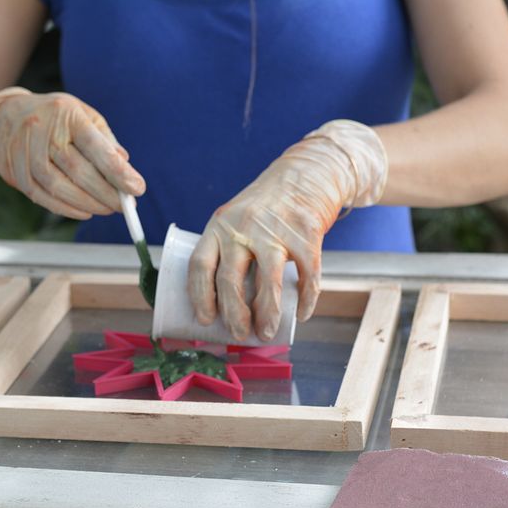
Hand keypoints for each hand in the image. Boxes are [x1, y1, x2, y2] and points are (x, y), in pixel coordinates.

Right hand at [0, 87, 144, 218]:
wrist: (2, 116)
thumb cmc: (54, 117)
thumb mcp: (83, 116)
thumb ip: (105, 140)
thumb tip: (125, 166)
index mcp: (66, 114)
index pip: (96, 147)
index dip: (118, 171)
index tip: (137, 189)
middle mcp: (42, 131)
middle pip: (78, 171)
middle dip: (106, 194)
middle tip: (125, 206)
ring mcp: (24, 151)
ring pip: (58, 187)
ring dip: (87, 204)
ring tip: (107, 210)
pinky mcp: (14, 170)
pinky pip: (41, 196)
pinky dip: (66, 209)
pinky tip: (84, 212)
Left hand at [187, 120, 387, 341]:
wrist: (307, 172)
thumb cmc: (266, 207)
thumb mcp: (236, 218)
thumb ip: (228, 249)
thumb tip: (224, 304)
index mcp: (219, 225)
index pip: (201, 264)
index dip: (200, 296)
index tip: (204, 320)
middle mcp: (243, 227)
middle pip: (231, 278)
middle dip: (233, 314)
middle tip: (238, 334)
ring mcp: (276, 230)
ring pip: (268, 281)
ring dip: (267, 314)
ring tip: (267, 333)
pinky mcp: (307, 233)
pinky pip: (307, 275)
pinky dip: (306, 299)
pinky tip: (303, 314)